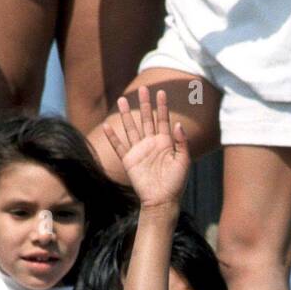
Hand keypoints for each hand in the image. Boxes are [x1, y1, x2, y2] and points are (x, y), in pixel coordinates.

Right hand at [102, 86, 190, 209]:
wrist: (162, 201)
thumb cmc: (176, 183)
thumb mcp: (183, 162)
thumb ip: (182, 143)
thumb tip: (178, 124)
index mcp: (165, 143)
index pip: (162, 120)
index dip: (161, 106)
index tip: (160, 91)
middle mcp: (151, 144)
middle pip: (146, 119)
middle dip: (144, 104)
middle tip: (142, 88)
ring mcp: (139, 151)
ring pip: (131, 128)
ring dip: (126, 115)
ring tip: (121, 100)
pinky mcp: (129, 161)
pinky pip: (119, 147)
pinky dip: (112, 137)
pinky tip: (107, 125)